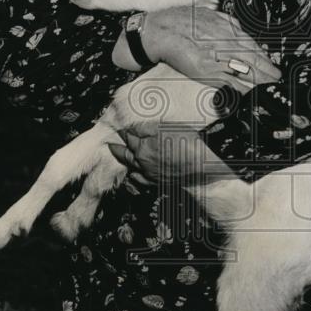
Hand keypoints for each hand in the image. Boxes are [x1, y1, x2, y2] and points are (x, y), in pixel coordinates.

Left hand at [107, 128, 237, 186]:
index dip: (123, 131)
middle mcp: (142, 162)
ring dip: (123, 161)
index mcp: (142, 147)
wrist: (201, 168)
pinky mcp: (157, 182)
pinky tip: (133, 174)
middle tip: (109, 143)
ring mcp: (149, 174)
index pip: (129, 137)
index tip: (119, 127)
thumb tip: (133, 128)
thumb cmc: (187, 144)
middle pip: (124, 154)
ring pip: (130, 168)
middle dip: (116, 147)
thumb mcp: (167, 128)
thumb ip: (148, 128)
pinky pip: (139, 180)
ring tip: (119, 155)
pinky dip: (133, 175)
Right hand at [140, 6, 281, 91]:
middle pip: (252, 58)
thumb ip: (225, 22)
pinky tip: (249, 93)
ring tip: (268, 86)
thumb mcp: (209, 15)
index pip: (251, 44)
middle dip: (267, 69)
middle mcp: (224, 42)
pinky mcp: (206, 70)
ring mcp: (217, 57)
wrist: (160, 31)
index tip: (272, 64)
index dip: (264, 56)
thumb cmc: (182, 22)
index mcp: (226, 29)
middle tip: (277, 78)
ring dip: (258, 79)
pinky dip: (241, 88)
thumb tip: (238, 28)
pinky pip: (228, 81)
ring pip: (244, 70)